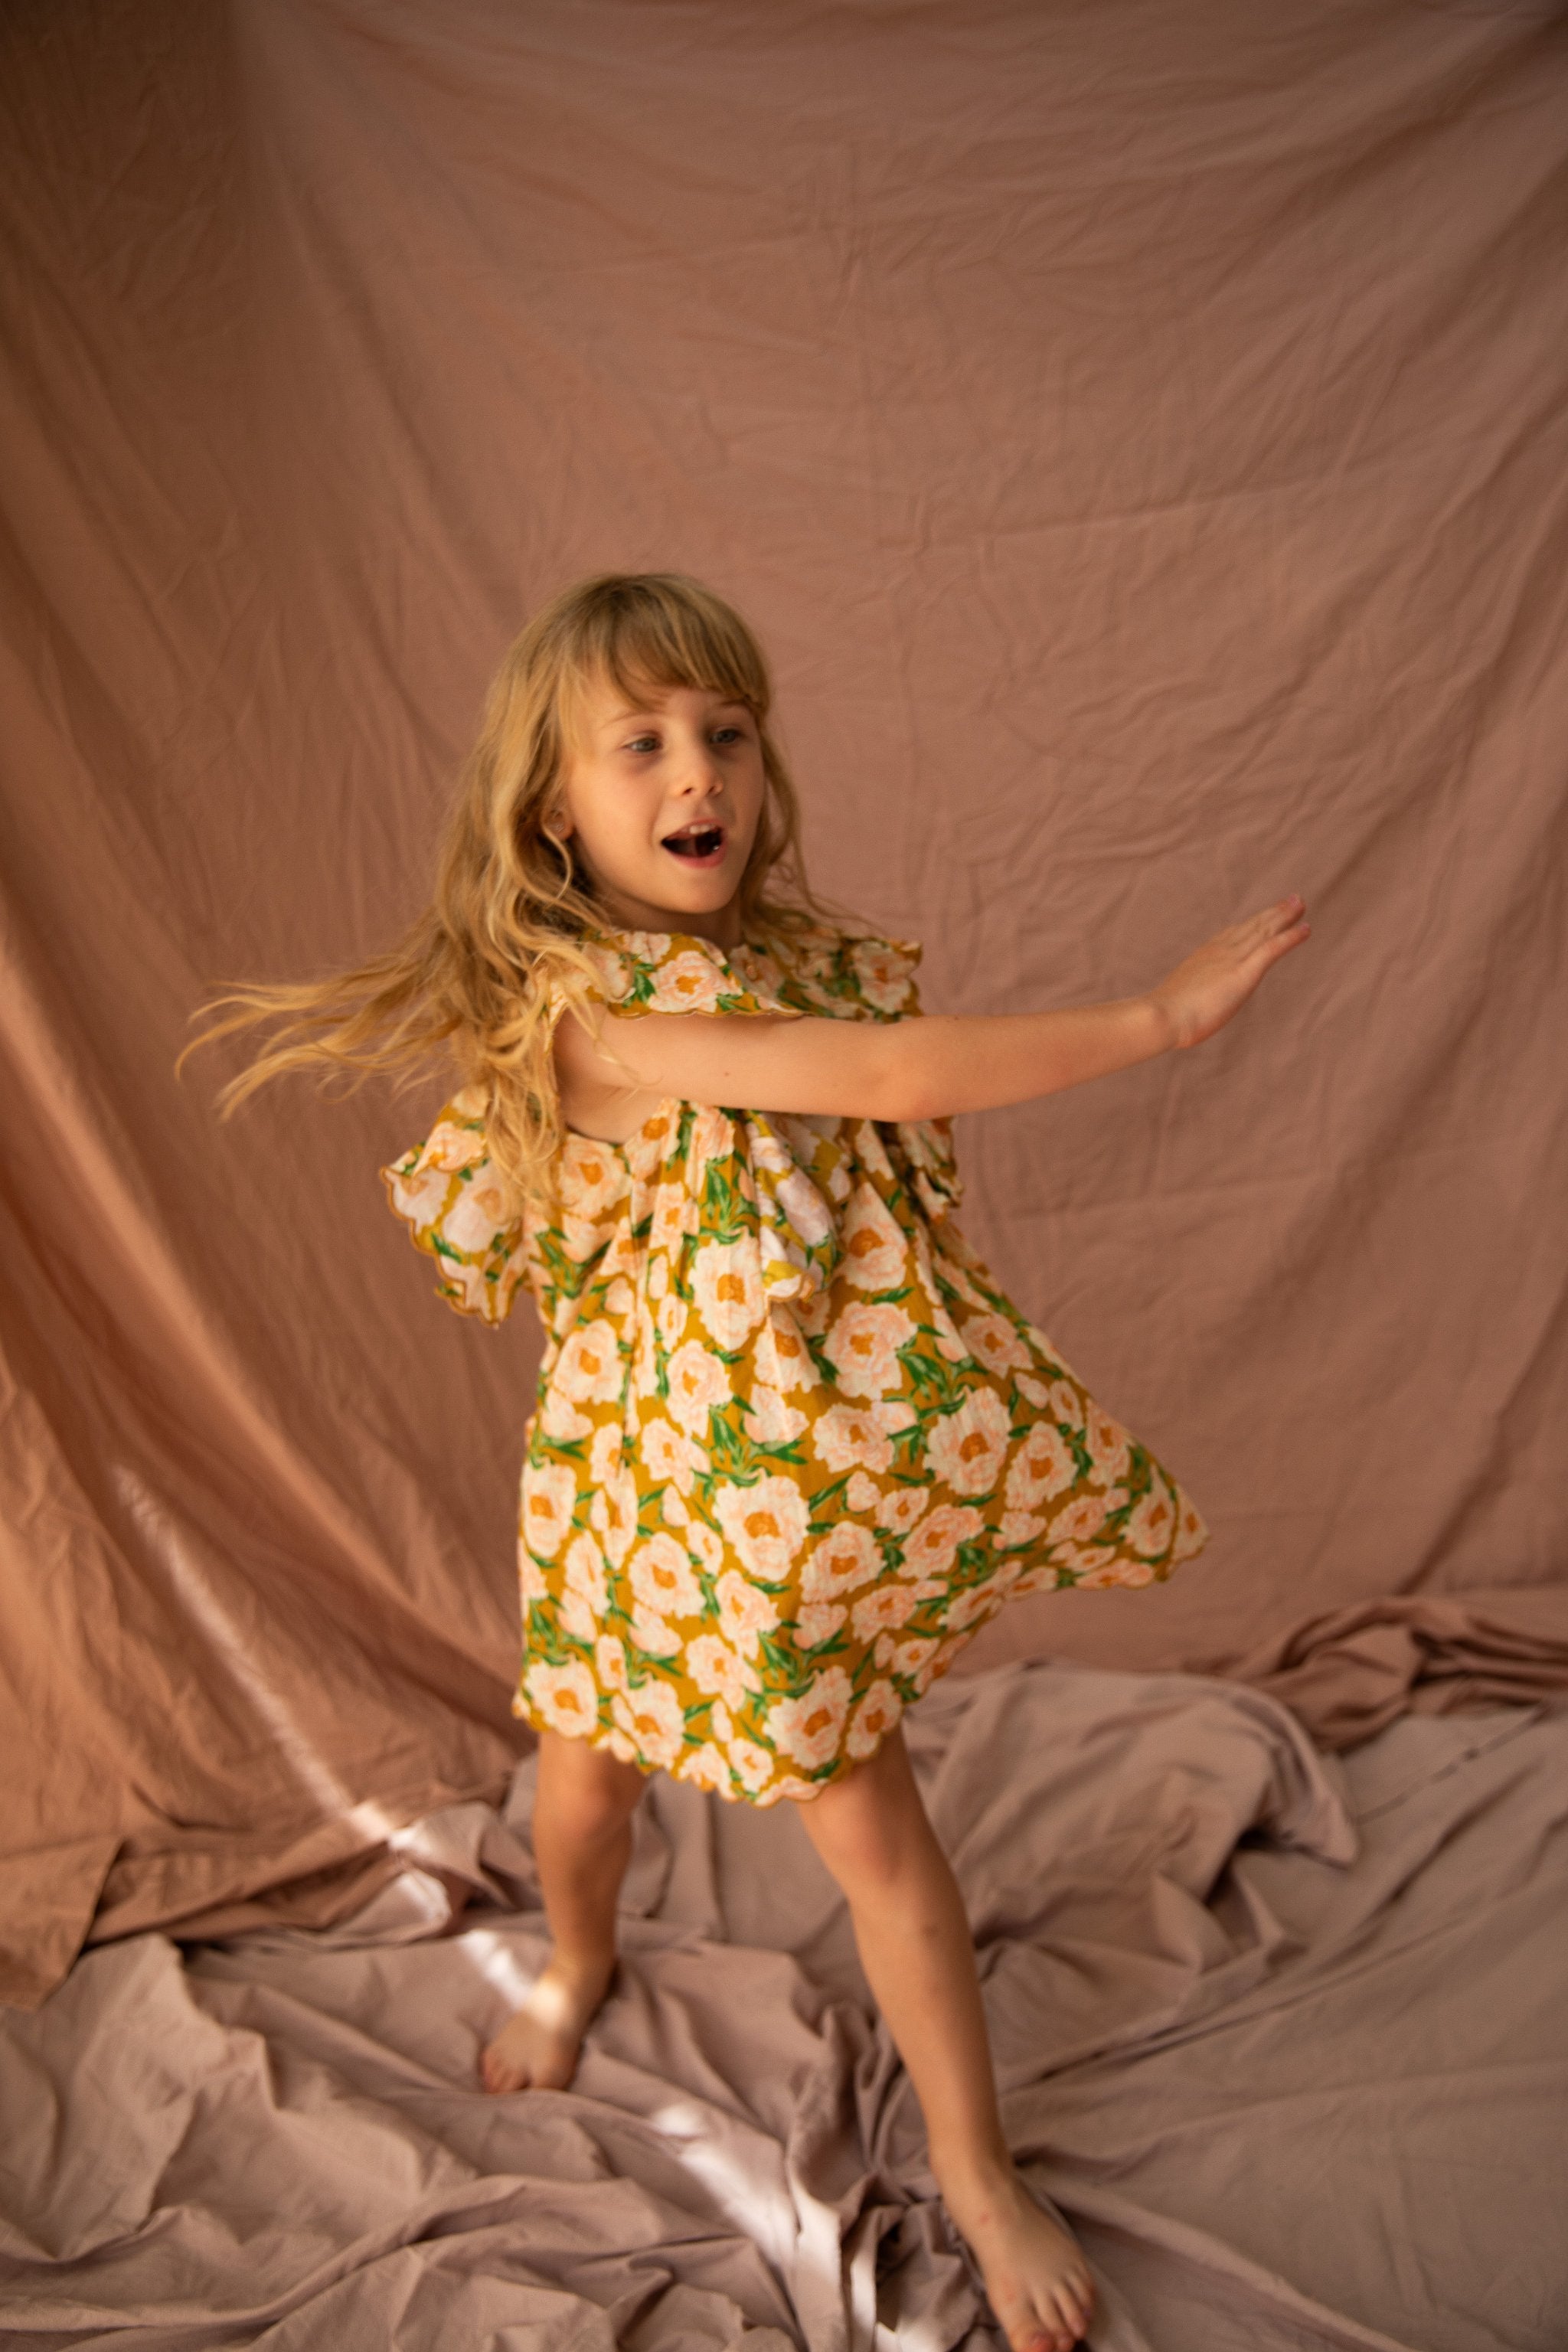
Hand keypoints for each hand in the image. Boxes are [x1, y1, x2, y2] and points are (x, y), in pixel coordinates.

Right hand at [1150, 894, 1309, 1050]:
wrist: (1164, 1015)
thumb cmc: (1165, 1015)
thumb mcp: (1176, 1001)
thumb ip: (1186, 998)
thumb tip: (1181, 1010)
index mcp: (1205, 956)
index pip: (1232, 934)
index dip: (1251, 924)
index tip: (1263, 916)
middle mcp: (1221, 950)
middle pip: (1252, 926)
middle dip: (1273, 912)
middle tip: (1292, 900)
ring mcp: (1234, 959)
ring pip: (1265, 930)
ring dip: (1285, 916)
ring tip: (1301, 904)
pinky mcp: (1245, 971)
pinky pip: (1273, 948)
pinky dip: (1291, 937)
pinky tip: (1306, 929)